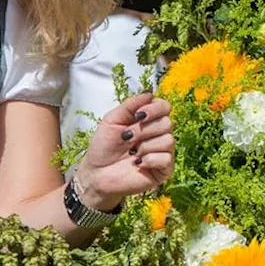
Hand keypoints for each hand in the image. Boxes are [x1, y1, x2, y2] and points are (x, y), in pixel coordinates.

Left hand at [74, 92, 173, 209]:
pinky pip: (166, 159)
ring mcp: (162, 152)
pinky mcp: (163, 170)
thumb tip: (149, 93)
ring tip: (131, 153)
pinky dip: (149, 159)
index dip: (154, 109)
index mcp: (147, 120)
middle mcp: (158, 134)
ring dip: (144, 146)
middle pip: (167, 123)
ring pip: (168, 140)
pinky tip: (138, 163)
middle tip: (127, 138)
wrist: (96, 173)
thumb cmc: (103, 147)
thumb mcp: (112, 119)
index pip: (164, 106)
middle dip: (143, 130)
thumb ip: (130, 104)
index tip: (138, 115)